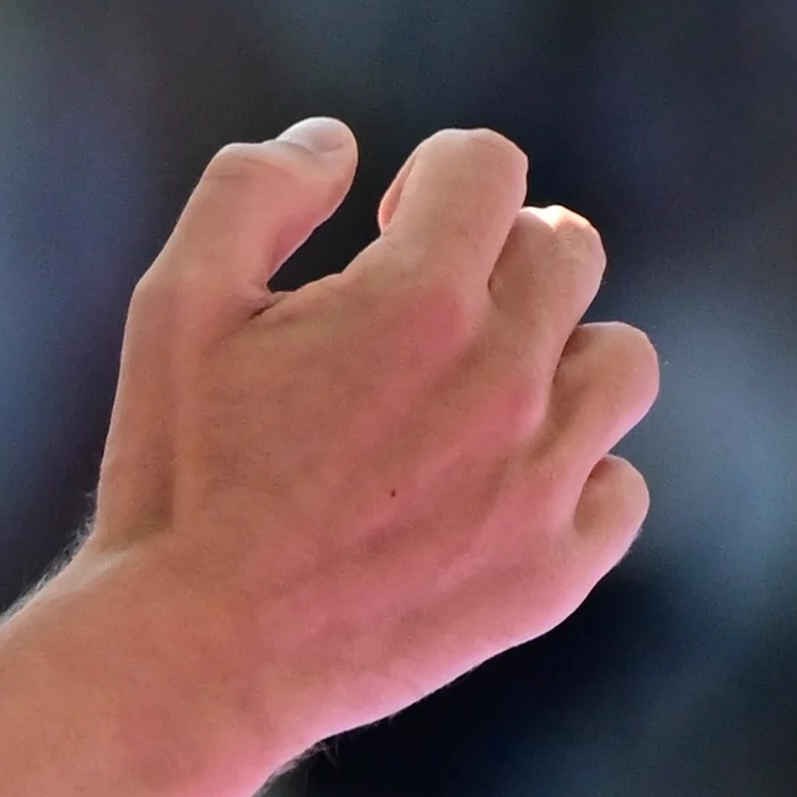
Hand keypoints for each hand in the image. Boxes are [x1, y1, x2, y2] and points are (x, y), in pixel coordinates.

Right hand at [90, 117, 656, 781]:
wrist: (197, 653)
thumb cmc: (178, 470)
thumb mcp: (175, 302)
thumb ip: (252, 189)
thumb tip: (336, 142)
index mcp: (417, 298)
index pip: (490, 168)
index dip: (437, 176)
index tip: (392, 224)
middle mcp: (503, 379)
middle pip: (566, 251)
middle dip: (499, 253)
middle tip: (428, 306)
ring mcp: (540, 482)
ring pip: (620, 363)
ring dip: (559, 353)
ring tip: (479, 390)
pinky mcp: (551, 572)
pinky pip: (620, 487)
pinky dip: (573, 474)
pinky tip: (494, 485)